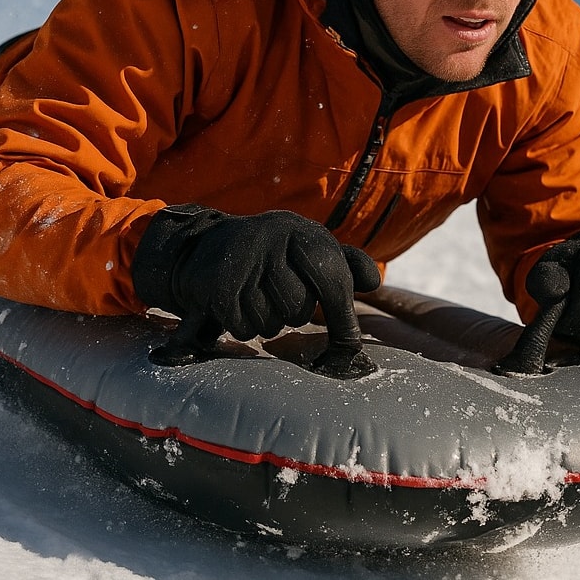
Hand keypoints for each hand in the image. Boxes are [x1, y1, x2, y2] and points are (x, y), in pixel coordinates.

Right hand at [132, 205, 380, 367]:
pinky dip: (243, 326)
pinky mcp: (217, 281)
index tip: (348, 348)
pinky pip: (242, 326)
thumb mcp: (311, 249)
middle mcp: (274, 236)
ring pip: (270, 321)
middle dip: (293, 313)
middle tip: (280, 296)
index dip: (343, 317)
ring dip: (267, 321)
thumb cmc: (275, 255)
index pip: (333, 277)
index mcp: (303, 231)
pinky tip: (240, 306)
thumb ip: (347, 264)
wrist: (207, 244)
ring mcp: (243, 257)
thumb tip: (372, 282)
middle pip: (298, 307)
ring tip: (259, 298)